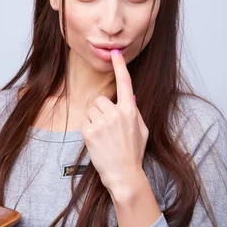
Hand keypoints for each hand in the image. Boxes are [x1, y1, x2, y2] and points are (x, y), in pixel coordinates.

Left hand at [80, 49, 148, 191]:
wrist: (123, 174)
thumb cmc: (133, 153)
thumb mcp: (141, 131)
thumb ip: (134, 112)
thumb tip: (130, 97)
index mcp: (131, 111)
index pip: (125, 83)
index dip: (119, 66)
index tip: (115, 52)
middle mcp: (117, 113)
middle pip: (100, 100)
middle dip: (101, 111)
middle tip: (107, 128)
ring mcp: (102, 122)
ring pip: (91, 109)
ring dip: (94, 119)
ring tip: (103, 136)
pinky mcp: (90, 131)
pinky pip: (84, 121)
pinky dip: (88, 129)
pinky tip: (96, 141)